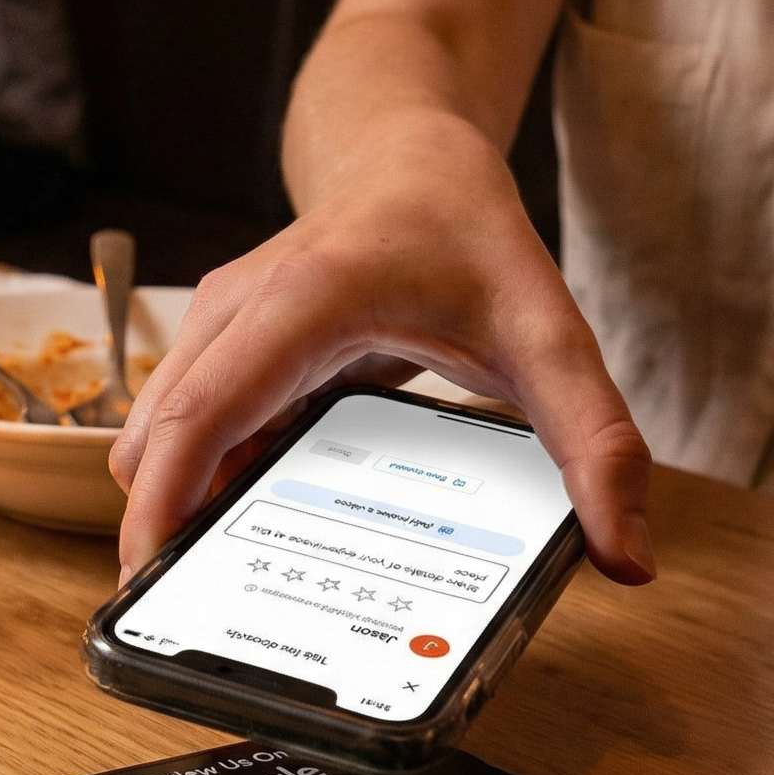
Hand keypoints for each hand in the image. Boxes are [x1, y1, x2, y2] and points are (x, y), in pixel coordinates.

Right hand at [108, 111, 655, 588]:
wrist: (410, 159)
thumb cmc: (465, 233)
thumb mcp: (548, 333)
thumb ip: (596, 443)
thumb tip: (625, 554)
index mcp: (301, 304)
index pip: (201, 413)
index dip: (161, 502)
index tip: (148, 581)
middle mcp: (236, 311)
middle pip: (156, 438)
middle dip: (160, 527)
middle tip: (204, 615)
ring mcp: (214, 323)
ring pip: (156, 432)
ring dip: (177, 500)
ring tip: (232, 576)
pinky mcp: (215, 342)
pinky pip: (182, 422)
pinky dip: (197, 473)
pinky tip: (250, 516)